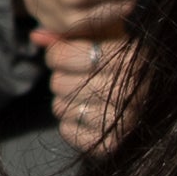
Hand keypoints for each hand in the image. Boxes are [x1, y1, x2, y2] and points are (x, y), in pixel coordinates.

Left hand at [44, 33, 139, 156]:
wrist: (140, 96)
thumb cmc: (112, 58)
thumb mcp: (95, 36)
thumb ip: (66, 32)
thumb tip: (36, 36)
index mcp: (130, 56)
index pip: (67, 55)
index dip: (57, 54)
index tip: (62, 54)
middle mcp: (132, 89)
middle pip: (60, 84)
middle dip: (60, 79)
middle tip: (75, 77)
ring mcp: (124, 120)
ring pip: (62, 108)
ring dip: (64, 101)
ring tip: (82, 96)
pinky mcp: (112, 143)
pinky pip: (68, 131)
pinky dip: (69, 124)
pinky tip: (87, 115)